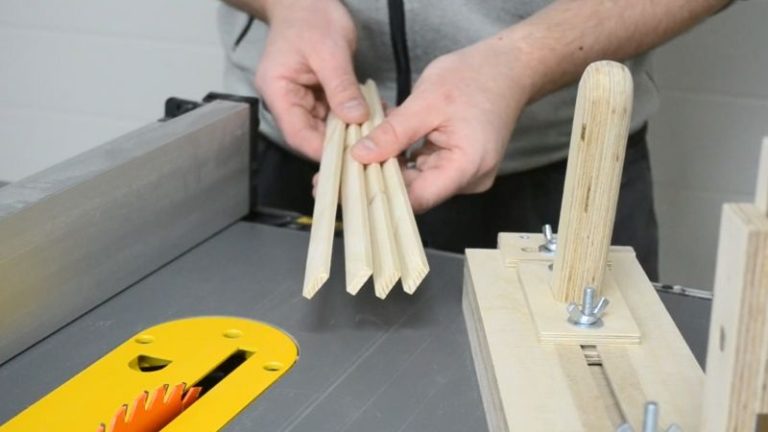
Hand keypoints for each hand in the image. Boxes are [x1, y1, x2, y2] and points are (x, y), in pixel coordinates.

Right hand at [255, 0, 367, 159]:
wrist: (307, 1)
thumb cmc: (311, 18)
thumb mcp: (330, 51)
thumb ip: (342, 87)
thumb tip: (356, 118)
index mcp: (278, 92)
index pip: (297, 135)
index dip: (323, 150)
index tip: (352, 156)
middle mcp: (287, 101)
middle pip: (312, 136)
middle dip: (342, 143)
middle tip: (372, 147)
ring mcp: (302, 100)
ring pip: (327, 128)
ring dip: (351, 131)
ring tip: (378, 131)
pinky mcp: (317, 97)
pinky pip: (336, 114)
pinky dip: (354, 116)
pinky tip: (376, 115)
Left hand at [351, 37, 535, 212]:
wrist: (508, 68)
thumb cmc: (475, 78)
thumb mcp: (426, 101)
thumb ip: (393, 133)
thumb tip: (359, 156)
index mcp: (466, 167)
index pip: (417, 199)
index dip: (380, 196)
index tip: (348, 186)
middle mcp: (469, 180)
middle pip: (415, 192)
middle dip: (378, 177)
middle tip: (343, 166)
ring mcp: (464, 175)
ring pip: (416, 181)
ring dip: (388, 165)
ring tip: (357, 149)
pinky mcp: (457, 167)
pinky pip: (423, 169)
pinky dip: (402, 157)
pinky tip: (382, 142)